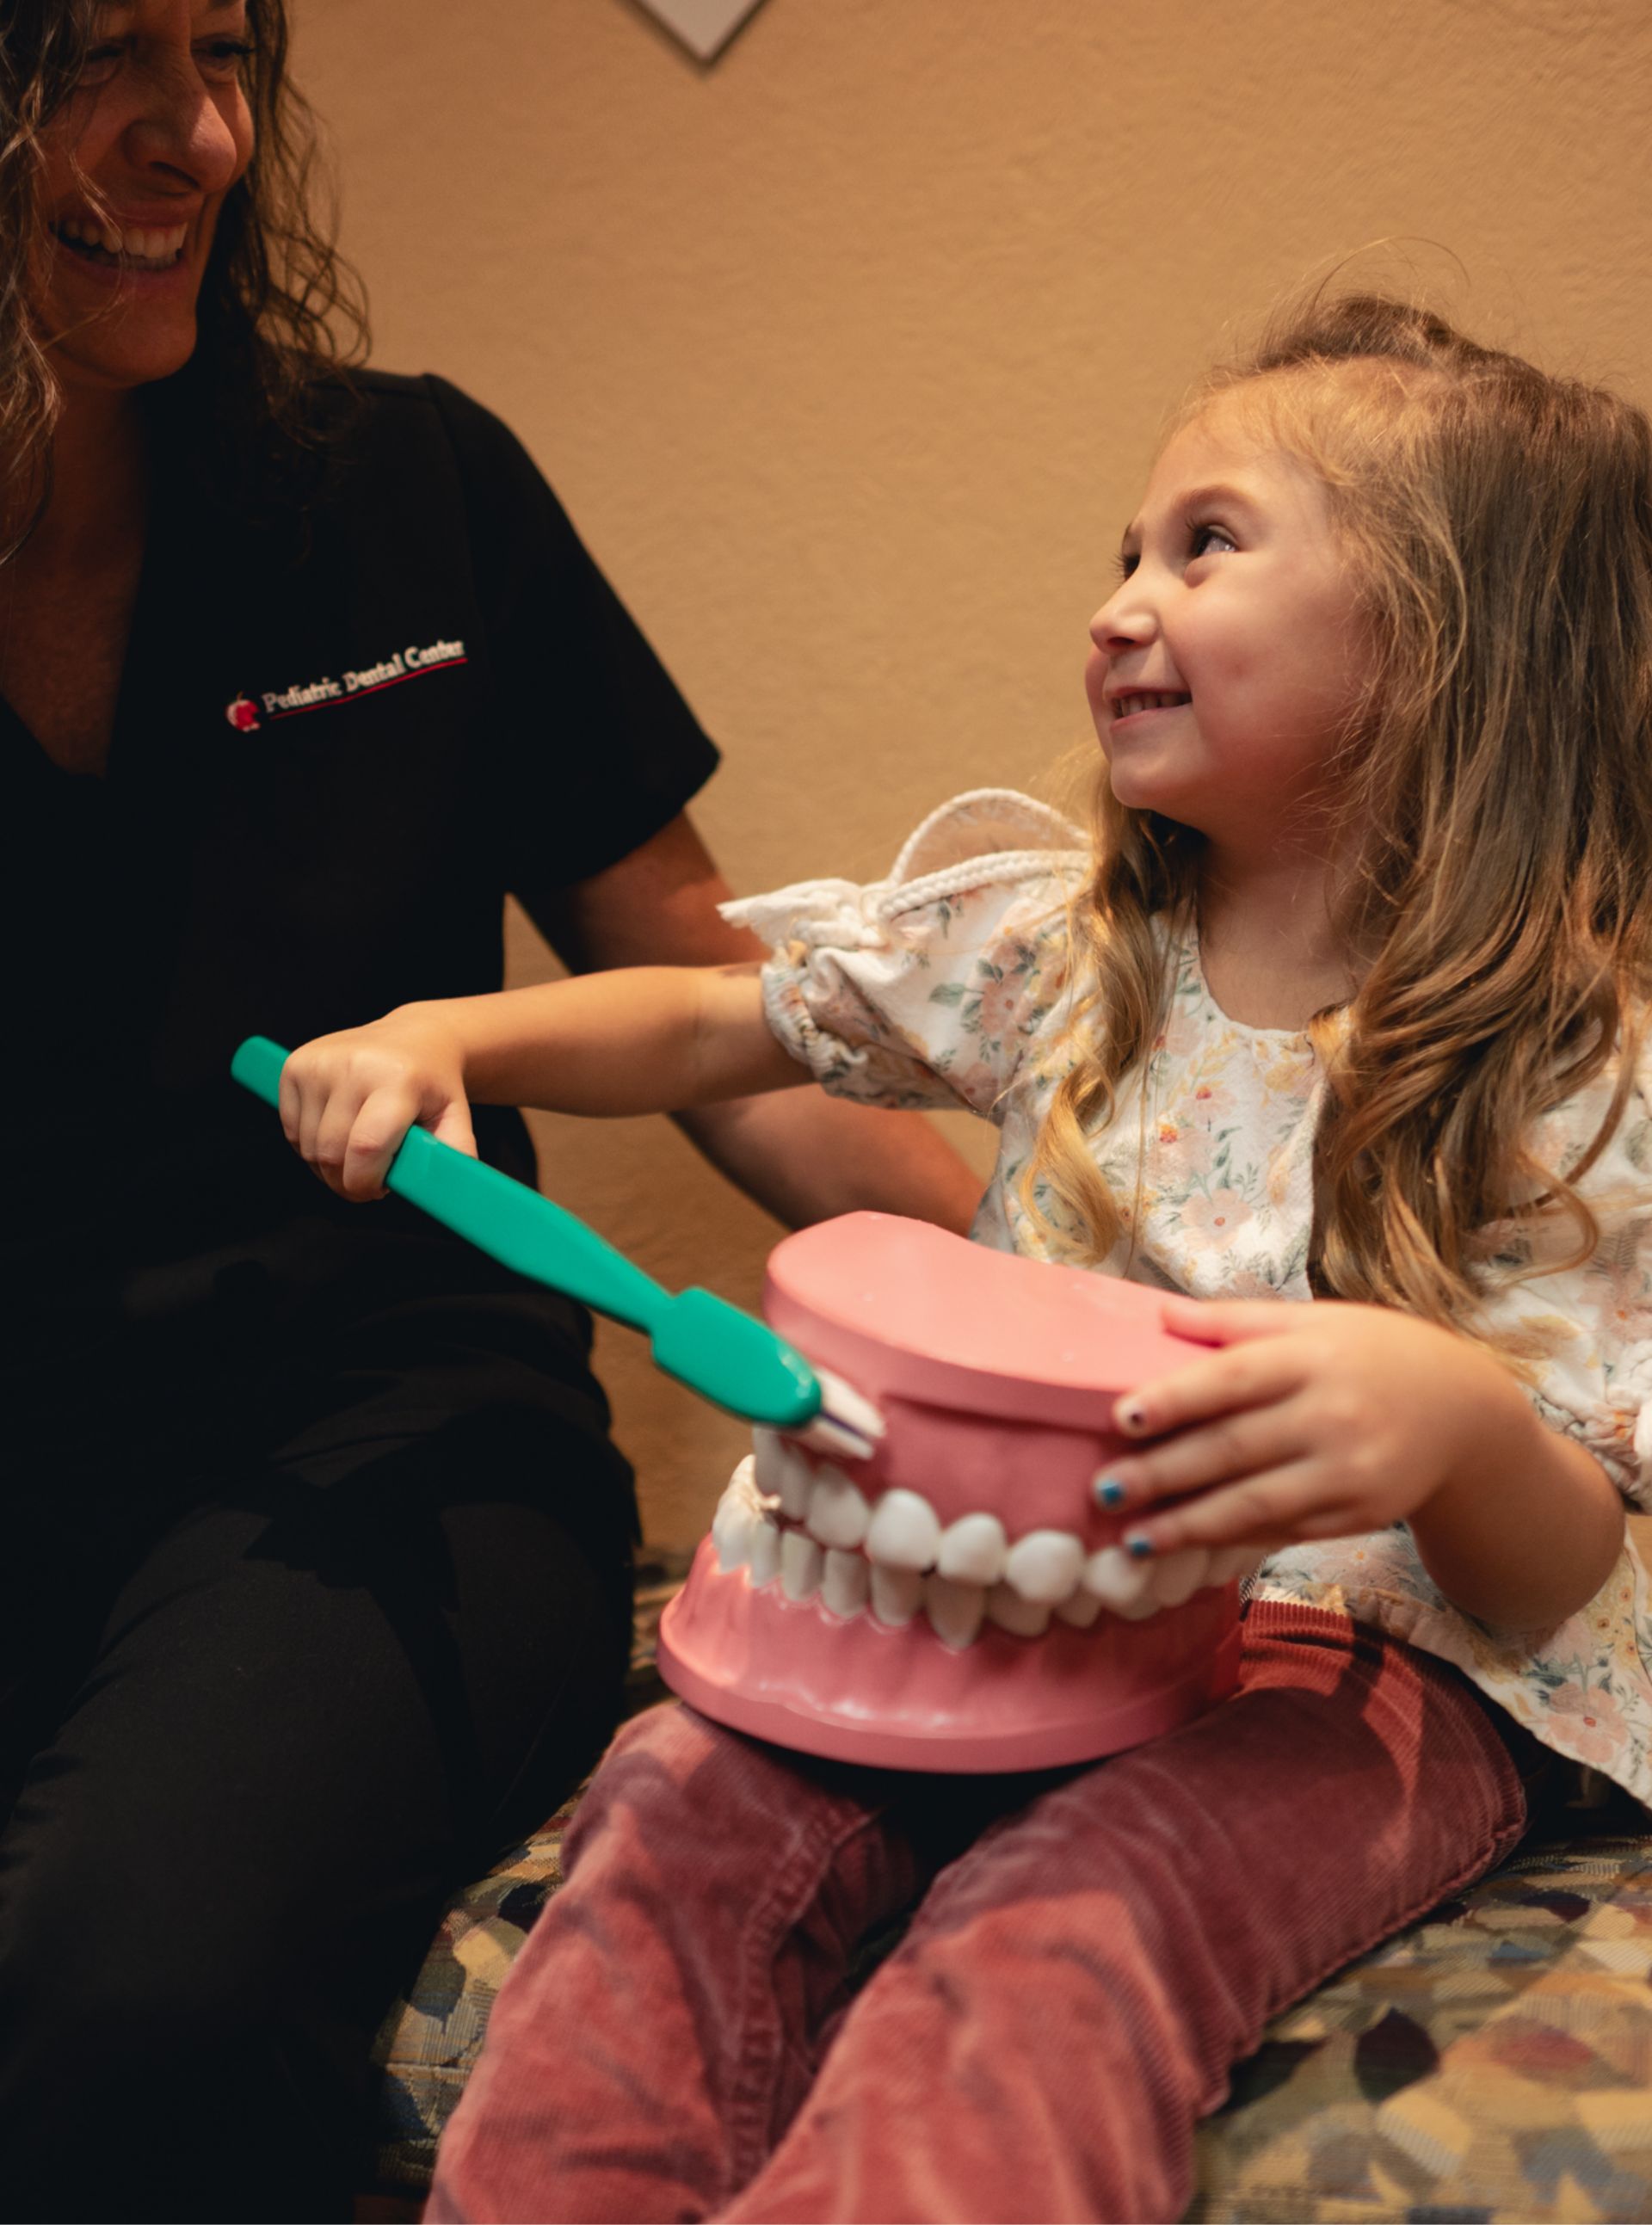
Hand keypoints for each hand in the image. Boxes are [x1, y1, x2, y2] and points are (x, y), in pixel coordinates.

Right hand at [279, 1006, 475, 1200]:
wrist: (412, 1038)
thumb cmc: (432, 1085)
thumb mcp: (455, 1118)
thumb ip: (453, 1156)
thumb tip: (446, 1191)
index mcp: (397, 1079)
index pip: (365, 1148)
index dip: (365, 1183)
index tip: (377, 1191)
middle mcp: (353, 1065)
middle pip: (331, 1154)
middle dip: (346, 1182)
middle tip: (367, 1180)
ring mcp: (319, 1063)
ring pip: (307, 1148)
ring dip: (328, 1167)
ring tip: (356, 1155)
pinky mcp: (295, 1066)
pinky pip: (290, 1131)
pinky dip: (309, 1146)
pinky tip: (336, 1135)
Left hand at [1098, 1296, 1531, 1558]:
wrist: (1465, 1414)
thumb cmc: (1373, 1355)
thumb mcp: (1314, 1321)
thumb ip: (1235, 1320)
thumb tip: (1159, 1313)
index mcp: (1311, 1357)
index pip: (1232, 1379)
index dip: (1175, 1400)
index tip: (1119, 1417)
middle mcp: (1331, 1416)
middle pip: (1233, 1449)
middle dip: (1162, 1475)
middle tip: (1104, 1491)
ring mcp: (1347, 1473)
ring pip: (1254, 1505)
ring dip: (1187, 1525)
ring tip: (1132, 1538)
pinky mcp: (1355, 1516)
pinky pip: (1282, 1532)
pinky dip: (1230, 1541)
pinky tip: (1186, 1545)